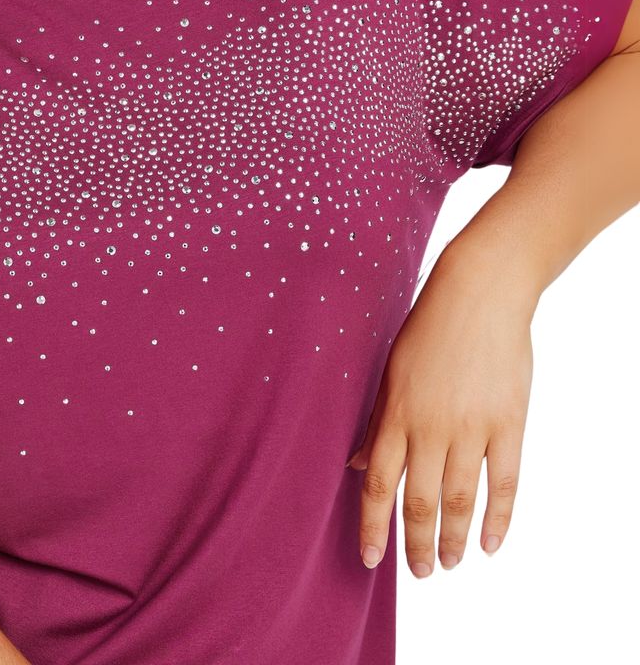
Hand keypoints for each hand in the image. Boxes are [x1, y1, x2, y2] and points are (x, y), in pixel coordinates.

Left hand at [345, 249, 535, 575]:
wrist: (479, 295)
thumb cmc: (428, 331)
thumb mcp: (390, 373)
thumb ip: (377, 424)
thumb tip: (359, 467)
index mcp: (396, 414)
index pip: (378, 485)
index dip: (373, 526)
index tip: (370, 560)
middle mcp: (431, 427)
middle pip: (419, 502)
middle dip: (415, 544)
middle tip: (418, 573)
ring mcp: (473, 427)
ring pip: (459, 500)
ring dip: (452, 539)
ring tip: (449, 564)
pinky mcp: (509, 424)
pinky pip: (505, 483)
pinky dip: (498, 519)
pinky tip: (490, 544)